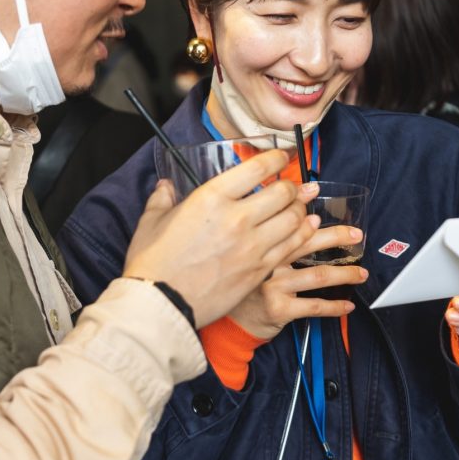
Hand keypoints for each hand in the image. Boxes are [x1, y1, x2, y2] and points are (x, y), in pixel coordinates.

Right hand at [123, 150, 318, 327]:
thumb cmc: (153, 262)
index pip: (257, 169)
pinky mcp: (259, 271)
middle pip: (282, 193)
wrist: (162, 304)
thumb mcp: (152, 221)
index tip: (282, 155)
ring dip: (300, 209)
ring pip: (294, 219)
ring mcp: (252, 246)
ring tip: (301, 206)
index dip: (276, 158)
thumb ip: (163, 198)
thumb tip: (166, 187)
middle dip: (291, 186)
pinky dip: (303, 234)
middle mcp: (238, 218)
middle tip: (292, 186)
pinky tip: (307, 228)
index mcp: (212, 198)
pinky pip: (292, 247)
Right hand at [227, 224, 366, 340]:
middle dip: (337, 237)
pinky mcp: (280, 309)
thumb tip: (308, 219)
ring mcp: (274, 287)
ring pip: (319, 276)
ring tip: (361, 273)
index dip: (314, 218)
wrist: (229, 323)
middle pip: (308, 243)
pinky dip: (335, 306)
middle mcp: (268, 263)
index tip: (332, 215)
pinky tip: (348, 305)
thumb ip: (273, 240)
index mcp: (263, 246)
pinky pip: (314, 306)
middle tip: (356, 235)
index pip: (291, 225)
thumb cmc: (247, 288)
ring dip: (345, 274)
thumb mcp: (252, 258)